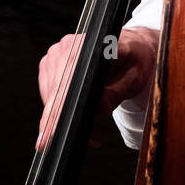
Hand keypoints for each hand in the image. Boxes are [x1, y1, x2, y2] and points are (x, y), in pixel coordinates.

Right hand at [36, 27, 159, 150]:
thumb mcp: (134, 79)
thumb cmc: (134, 62)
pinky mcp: (49, 65)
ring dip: (67, 118)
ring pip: (51, 97)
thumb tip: (99, 108)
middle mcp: (68, 45)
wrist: (129, 48)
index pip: (69, 80)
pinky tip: (81, 115)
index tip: (53, 135)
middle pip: (57, 92)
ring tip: (93, 130)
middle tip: (92, 140)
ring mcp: (55, 54)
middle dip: (69, 122)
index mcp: (89, 45)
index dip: (60, 108)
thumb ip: (116, 93)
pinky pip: (49, 95)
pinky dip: (62, 110)